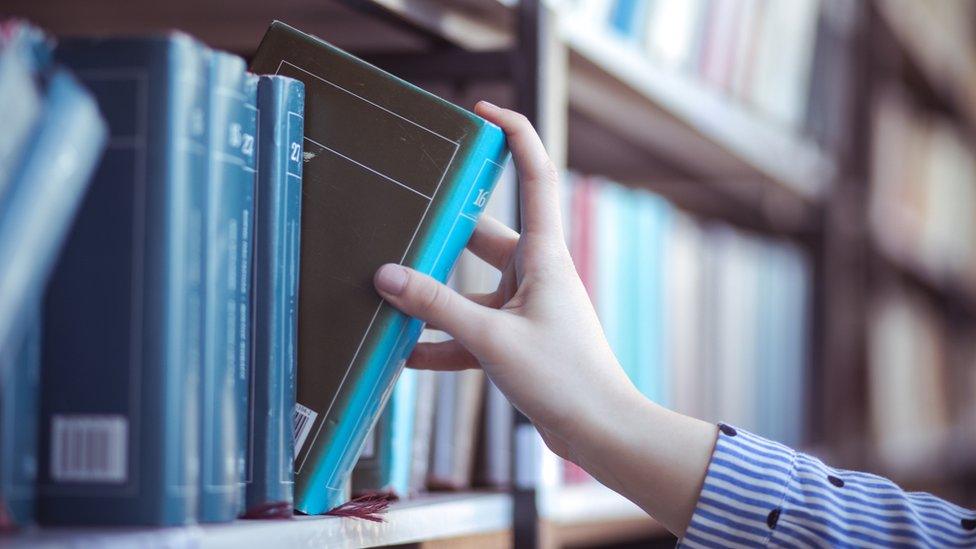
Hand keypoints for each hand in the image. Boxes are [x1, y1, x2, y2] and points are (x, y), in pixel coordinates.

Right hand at [374, 101, 631, 457]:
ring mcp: (524, 307)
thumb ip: (437, 307)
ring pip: (468, 288)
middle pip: (483, 234)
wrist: (599, 431)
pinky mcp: (514, 340)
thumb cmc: (564, 378)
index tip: (481, 111)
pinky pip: (469, 331)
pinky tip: (403, 354)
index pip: (536, 175)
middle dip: (443, 227)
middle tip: (400, 214)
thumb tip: (387, 277)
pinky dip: (440, 341)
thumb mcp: (491, 338)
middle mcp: (535, 273)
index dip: (514, 134)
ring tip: (386, 293)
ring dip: (433, 295)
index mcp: (544, 255)